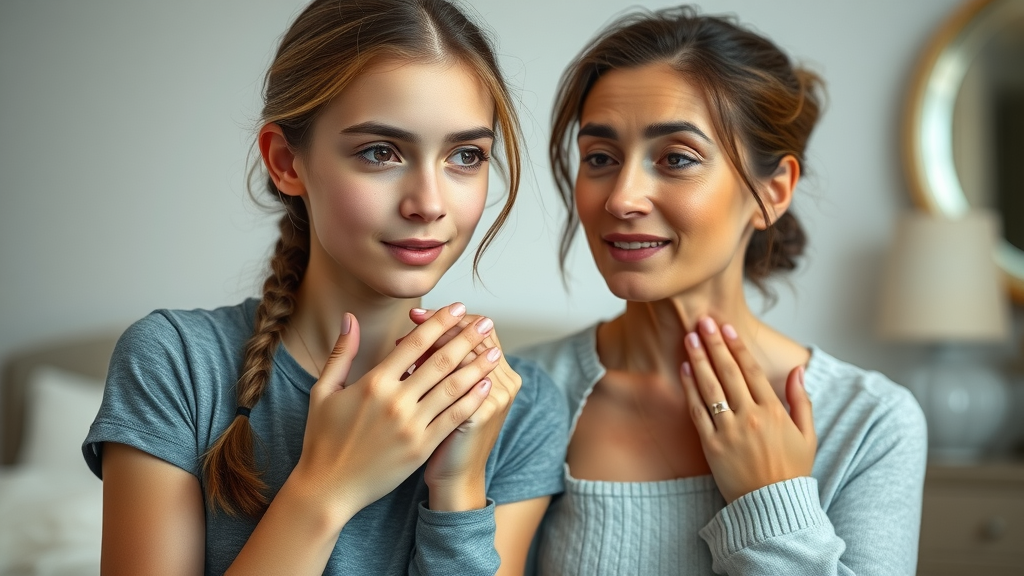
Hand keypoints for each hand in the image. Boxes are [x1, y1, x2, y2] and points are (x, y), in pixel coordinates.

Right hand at [291, 303, 501, 519]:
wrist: (328, 487)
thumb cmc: (322, 438)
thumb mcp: (324, 391)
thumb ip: (342, 352)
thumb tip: (350, 317)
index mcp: (373, 383)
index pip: (415, 344)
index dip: (439, 323)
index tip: (457, 308)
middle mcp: (395, 402)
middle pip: (440, 362)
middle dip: (467, 338)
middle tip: (486, 322)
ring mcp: (411, 426)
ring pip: (452, 389)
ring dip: (478, 367)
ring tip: (496, 351)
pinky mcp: (421, 448)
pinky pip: (453, 418)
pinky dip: (472, 400)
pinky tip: (486, 386)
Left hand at [407, 308, 521, 509]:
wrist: (455, 478)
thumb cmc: (447, 434)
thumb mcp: (454, 395)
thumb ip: (446, 363)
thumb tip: (417, 331)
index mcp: (501, 372)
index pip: (479, 330)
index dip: (448, 319)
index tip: (416, 314)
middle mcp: (505, 381)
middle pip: (474, 337)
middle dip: (440, 324)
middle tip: (411, 317)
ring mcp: (495, 398)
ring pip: (464, 356)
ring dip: (433, 344)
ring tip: (404, 341)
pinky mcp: (479, 415)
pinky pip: (455, 382)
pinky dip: (430, 371)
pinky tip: (406, 367)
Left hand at [678, 317, 815, 503]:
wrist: (772, 506)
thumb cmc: (791, 470)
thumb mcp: (808, 435)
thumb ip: (801, 400)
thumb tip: (798, 369)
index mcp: (774, 412)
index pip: (751, 370)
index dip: (737, 347)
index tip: (727, 328)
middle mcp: (750, 417)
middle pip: (728, 372)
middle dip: (715, 344)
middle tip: (703, 321)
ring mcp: (729, 431)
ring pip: (711, 387)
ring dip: (699, 360)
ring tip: (690, 338)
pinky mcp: (712, 445)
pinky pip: (698, 411)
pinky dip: (690, 389)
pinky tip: (685, 369)